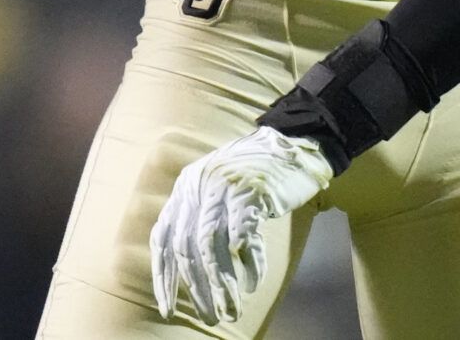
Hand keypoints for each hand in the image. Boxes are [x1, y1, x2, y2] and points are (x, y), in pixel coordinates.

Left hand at [149, 125, 334, 324]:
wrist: (296, 142)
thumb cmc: (257, 174)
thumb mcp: (218, 190)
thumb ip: (201, 218)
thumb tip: (190, 271)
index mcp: (185, 187)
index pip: (163, 239)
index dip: (164, 277)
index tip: (169, 309)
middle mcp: (199, 186)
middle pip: (188, 248)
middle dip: (198, 289)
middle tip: (210, 317)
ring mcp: (224, 187)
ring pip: (212, 247)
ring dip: (222, 285)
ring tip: (231, 311)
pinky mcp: (251, 191)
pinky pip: (243, 237)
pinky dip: (249, 265)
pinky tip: (254, 284)